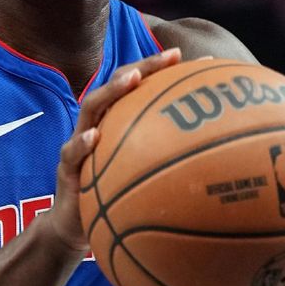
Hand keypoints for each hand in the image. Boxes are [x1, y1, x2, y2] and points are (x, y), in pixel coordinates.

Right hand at [44, 48, 182, 252]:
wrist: (74, 227)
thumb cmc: (112, 200)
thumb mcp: (142, 181)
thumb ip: (168, 167)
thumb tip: (218, 170)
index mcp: (117, 124)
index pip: (139, 88)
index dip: (162, 70)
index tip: (192, 59)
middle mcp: (97, 125)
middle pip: (117, 85)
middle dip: (144, 67)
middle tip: (170, 58)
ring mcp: (78, 142)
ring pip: (91, 107)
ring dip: (112, 91)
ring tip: (132, 79)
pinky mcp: (66, 167)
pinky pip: (71, 151)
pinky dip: (82, 142)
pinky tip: (95, 137)